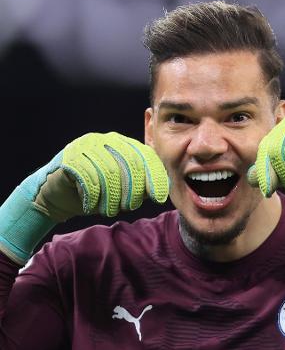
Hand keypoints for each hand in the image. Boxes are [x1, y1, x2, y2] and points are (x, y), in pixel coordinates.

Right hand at [32, 132, 168, 220]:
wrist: (57, 195)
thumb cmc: (95, 193)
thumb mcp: (123, 190)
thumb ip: (141, 186)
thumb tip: (162, 192)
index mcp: (123, 144)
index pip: (145, 155)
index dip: (154, 176)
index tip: (159, 197)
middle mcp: (106, 140)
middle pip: (130, 163)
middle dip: (132, 190)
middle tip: (128, 208)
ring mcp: (87, 145)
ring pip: (110, 172)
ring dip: (112, 197)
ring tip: (109, 210)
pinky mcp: (70, 156)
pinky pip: (88, 176)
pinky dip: (93, 195)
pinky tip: (91, 205)